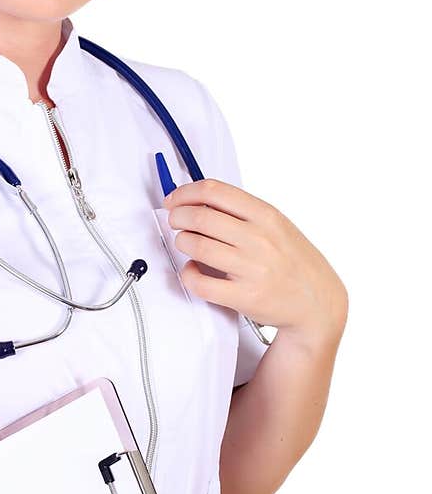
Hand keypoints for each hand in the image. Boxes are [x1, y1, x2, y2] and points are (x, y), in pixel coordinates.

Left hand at [161, 178, 347, 343]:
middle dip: (178, 217)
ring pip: (196, 247)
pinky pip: (200, 282)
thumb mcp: (278, 226)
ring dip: (182, 242)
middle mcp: (259, 239)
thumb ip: (244, 212)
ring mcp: (252, 268)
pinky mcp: (243, 297)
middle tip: (175, 221)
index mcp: (266, 216)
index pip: (214, 191)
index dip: (185, 193)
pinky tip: (192, 269)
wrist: (317, 302)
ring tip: (185, 243)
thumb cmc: (294, 262)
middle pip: (200, 217)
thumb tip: (200, 200)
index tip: (174, 199)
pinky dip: (188, 274)